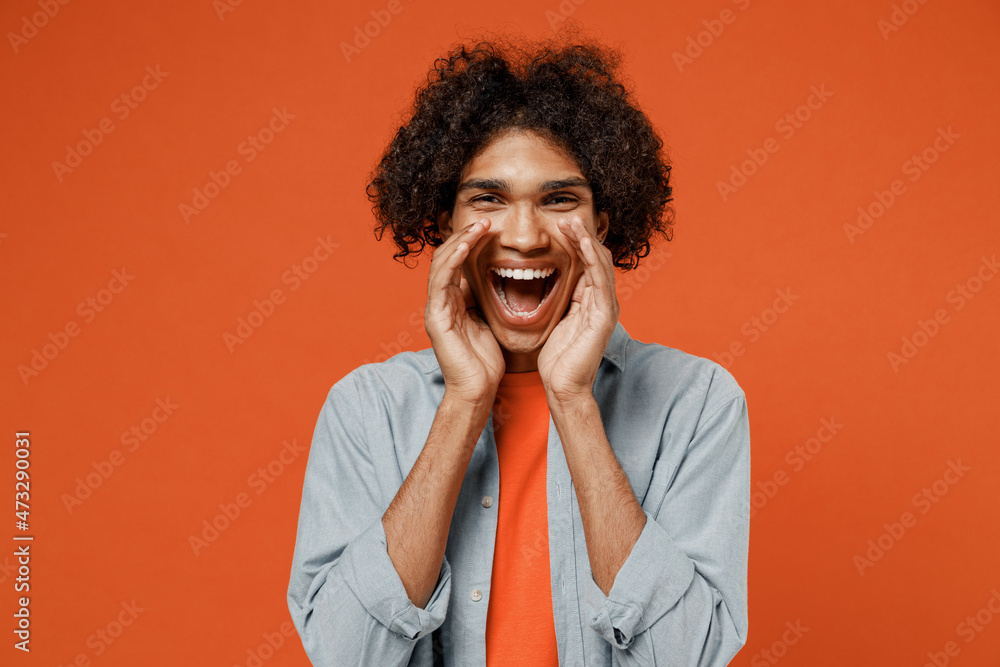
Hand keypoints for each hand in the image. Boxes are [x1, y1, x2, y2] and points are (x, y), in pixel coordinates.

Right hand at [425, 218, 504, 403]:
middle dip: (465, 235)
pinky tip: (466, 245)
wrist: (477, 390)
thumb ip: (486, 299)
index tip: (492, 227)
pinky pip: (441, 281)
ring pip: (442, 263)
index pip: (458, 262)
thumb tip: (501, 278)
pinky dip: (452, 260)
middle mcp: (442, 301)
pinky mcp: (436, 317)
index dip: (472, 242)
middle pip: (448, 257)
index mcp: (454, 301)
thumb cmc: (485, 360)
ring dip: (460, 241)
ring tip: (478, 226)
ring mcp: (436, 308)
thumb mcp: (489, 320)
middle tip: (486, 219)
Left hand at [538, 215, 618, 403]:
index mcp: (590, 302)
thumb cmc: (556, 360)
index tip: (559, 226)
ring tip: (572, 222)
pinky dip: (592, 258)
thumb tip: (541, 281)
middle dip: (582, 236)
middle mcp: (602, 301)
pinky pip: (600, 280)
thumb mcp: (554, 322)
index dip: (575, 243)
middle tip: (565, 217)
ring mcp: (607, 307)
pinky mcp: (604, 316)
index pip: (587, 263)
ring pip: (601, 263)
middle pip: (597, 258)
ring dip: (587, 241)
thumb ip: (557, 301)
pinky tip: (582, 243)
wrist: (563, 388)